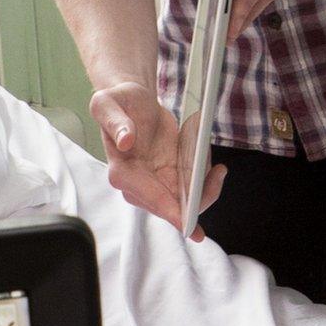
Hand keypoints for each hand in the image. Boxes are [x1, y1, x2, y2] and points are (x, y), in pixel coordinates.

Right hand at [88, 81, 226, 241]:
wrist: (133, 101)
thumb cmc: (118, 103)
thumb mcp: (107, 104)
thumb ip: (115, 123)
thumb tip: (125, 142)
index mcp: (122, 172)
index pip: (150, 198)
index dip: (170, 212)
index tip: (189, 224)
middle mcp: (138, 185)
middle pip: (172, 207)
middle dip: (199, 198)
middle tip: (218, 173)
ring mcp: (155, 184)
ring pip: (186, 202)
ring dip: (206, 187)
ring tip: (218, 168)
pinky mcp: (169, 177)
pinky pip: (192, 188)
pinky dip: (205, 179)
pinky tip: (212, 164)